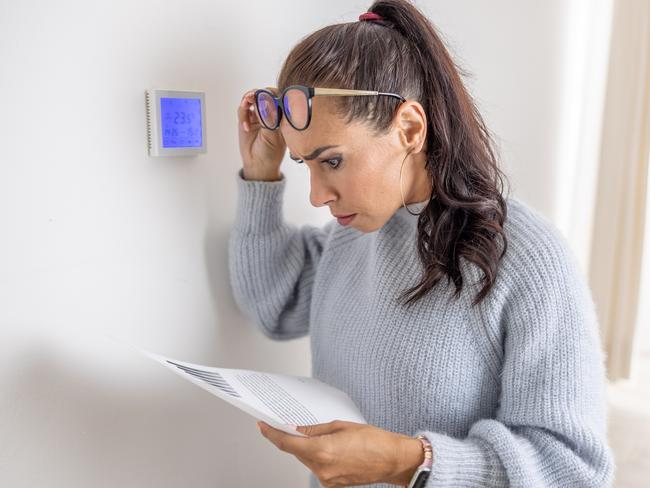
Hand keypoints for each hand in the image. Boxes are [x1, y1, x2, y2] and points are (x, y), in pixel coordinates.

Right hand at [237, 88, 285, 180]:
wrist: (257, 165)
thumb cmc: (270, 153)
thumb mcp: (272, 136)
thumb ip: (268, 118)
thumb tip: (265, 101)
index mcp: (282, 116)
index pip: (279, 97)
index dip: (272, 93)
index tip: (266, 95)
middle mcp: (270, 113)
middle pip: (264, 94)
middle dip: (258, 93)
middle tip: (252, 96)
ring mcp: (258, 115)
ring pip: (252, 98)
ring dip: (248, 100)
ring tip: (245, 104)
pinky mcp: (246, 119)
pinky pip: (243, 109)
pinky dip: (243, 114)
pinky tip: (246, 126)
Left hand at [256, 419, 424, 486]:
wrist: (393, 460)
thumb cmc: (374, 440)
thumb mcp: (340, 426)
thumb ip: (315, 430)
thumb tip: (296, 429)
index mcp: (323, 451)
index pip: (287, 444)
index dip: (272, 434)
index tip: (263, 425)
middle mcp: (322, 468)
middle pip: (296, 452)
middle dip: (291, 438)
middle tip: (286, 425)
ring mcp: (327, 479)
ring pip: (306, 460)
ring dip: (305, 448)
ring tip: (314, 435)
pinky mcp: (333, 484)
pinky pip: (317, 467)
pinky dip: (316, 456)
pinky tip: (325, 447)